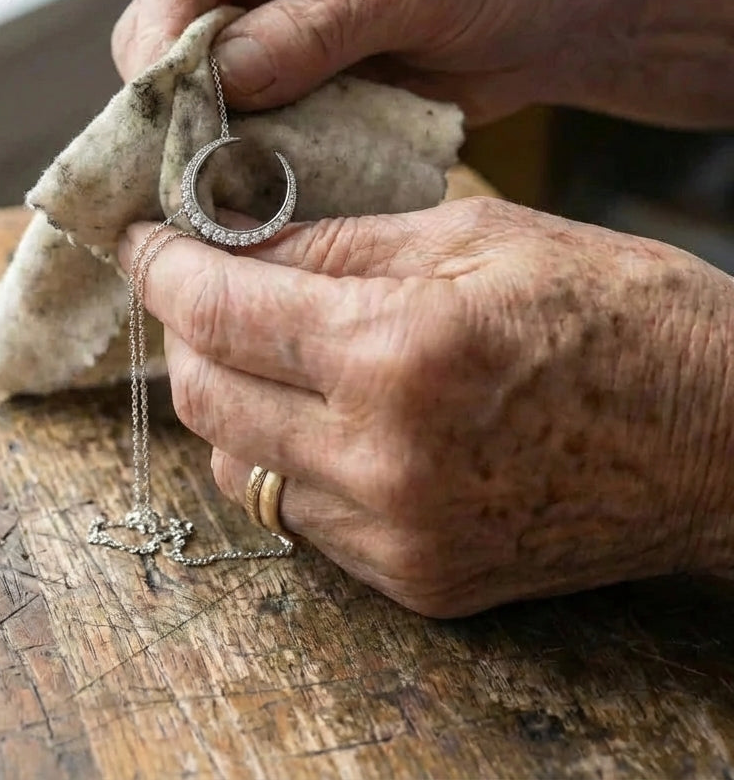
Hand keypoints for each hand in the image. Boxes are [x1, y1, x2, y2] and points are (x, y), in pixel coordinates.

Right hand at [113, 0, 733, 127]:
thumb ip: (317, 27)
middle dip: (174, 91)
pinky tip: (251, 174)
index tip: (165, 104)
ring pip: (192, 77)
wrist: (552, 11)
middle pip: (167, 23)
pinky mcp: (283, 69)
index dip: (162, 36)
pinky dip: (242, 146)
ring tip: (218, 173)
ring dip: (205, 126)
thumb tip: (224, 75)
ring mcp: (263, 14)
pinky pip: (238, 112)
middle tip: (188, 156)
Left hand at [120, 198, 733, 615]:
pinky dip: (279, 456)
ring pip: (237, 465)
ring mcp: (395, 534)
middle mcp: (381, 459)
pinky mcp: (415, 579)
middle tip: (199, 285)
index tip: (141, 240)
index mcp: (398, 351)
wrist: (723, 440)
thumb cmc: (619, 314)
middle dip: (182, 331)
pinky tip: (313, 412)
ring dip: (225, 398)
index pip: (219, 309)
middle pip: (204, 397)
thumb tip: (236, 240)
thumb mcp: (476, 237)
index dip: (162, 268)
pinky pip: (296, 516)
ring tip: (258, 347)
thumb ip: (337, 244)